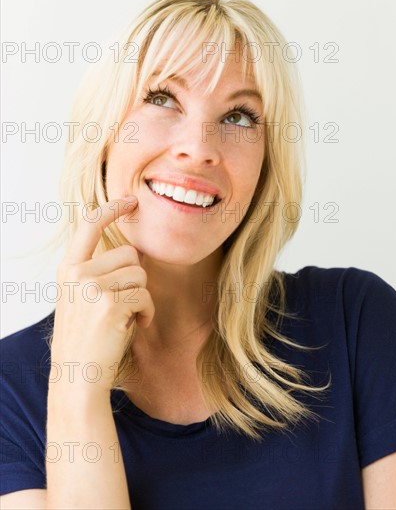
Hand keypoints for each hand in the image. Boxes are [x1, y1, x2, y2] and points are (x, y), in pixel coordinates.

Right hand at [50, 197, 154, 392]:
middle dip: (136, 278)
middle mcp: (77, 273)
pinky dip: (147, 312)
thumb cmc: (86, 337)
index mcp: (68, 268)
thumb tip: (133, 252)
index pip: (89, 225)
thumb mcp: (80, 298)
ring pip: (140, 274)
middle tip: (124, 303)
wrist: (77, 376)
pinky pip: (146, 296)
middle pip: (130, 254)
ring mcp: (92, 287)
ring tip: (127, 316)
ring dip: (142, 297)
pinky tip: (134, 326)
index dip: (112, 209)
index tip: (130, 200)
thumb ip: (97, 272)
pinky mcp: (111, 304)